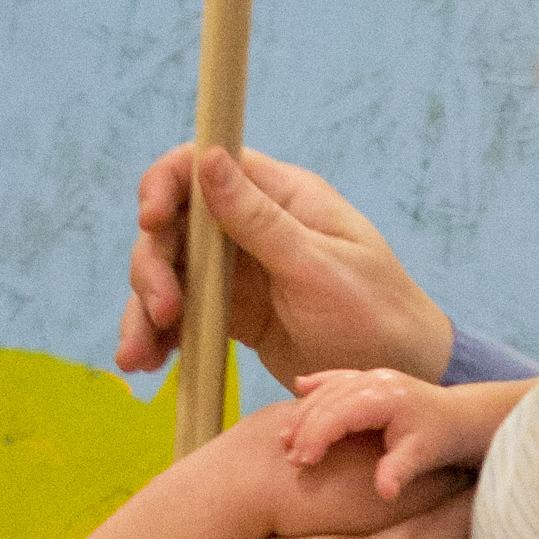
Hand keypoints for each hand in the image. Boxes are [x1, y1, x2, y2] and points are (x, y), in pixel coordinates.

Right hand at [120, 147, 451, 391]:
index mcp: (281, 197)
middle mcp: (253, 226)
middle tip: (162, 311)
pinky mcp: (231, 313)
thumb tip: (209, 160)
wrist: (398, 378)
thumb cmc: (376, 315)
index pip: (204, 165)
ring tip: (139, 355)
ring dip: (145, 308)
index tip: (149, 220)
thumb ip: (259, 221)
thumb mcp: (318, 267)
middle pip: (174, 225)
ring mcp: (239, 271)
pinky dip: (159, 334)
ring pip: (171, 272)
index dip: (165, 184)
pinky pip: (181, 314)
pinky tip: (148, 362)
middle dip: (153, 265)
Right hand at [280, 366, 486, 499]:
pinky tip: (299, 386)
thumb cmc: (441, 438)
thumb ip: (399, 471)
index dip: (317, 437)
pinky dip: (318, 383)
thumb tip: (384, 493)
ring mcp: (372, 376)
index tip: (302, 462)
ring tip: (285, 439)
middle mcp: (376, 380)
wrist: (461, 417)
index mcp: (385, 398)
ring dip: (304, 411)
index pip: (339, 414)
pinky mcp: (371, 378)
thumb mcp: (422, 457)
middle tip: (289, 457)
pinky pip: (338, 378)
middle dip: (304, 428)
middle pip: (328, 401)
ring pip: (329, 389)